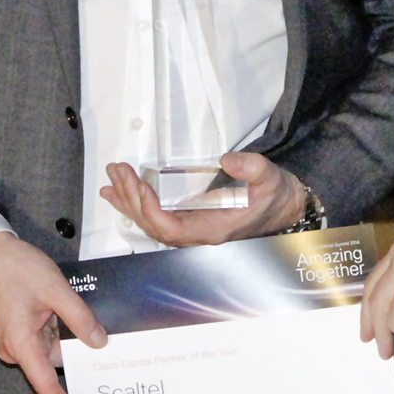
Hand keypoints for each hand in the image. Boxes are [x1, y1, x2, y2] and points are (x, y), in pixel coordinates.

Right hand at [0, 231, 106, 393]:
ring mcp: (15, 341)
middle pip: (55, 363)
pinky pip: (44, 338)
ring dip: (66, 334)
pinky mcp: (17, 331)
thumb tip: (99, 343)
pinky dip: (57, 328)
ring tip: (77, 313)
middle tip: (102, 347)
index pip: (47, 387)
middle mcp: (16, 349)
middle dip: (76, 353)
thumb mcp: (55, 289)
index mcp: (22, 344)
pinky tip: (65, 310)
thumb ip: (79, 318)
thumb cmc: (16, 267)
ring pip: (51, 348)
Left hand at [98, 152, 305, 247]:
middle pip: (153, 225)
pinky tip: (119, 191)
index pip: (171, 230)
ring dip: (128, 200)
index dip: (150, 211)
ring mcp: (190, 229)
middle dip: (132, 199)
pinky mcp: (188, 219)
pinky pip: (154, 217)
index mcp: (212, 230)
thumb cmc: (273, 195)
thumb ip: (250, 168)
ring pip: (150, 222)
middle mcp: (196, 235)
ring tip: (111, 178)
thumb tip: (227, 159)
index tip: (139, 186)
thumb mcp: (267, 177)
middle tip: (118, 171)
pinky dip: (134, 203)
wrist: (281, 208)